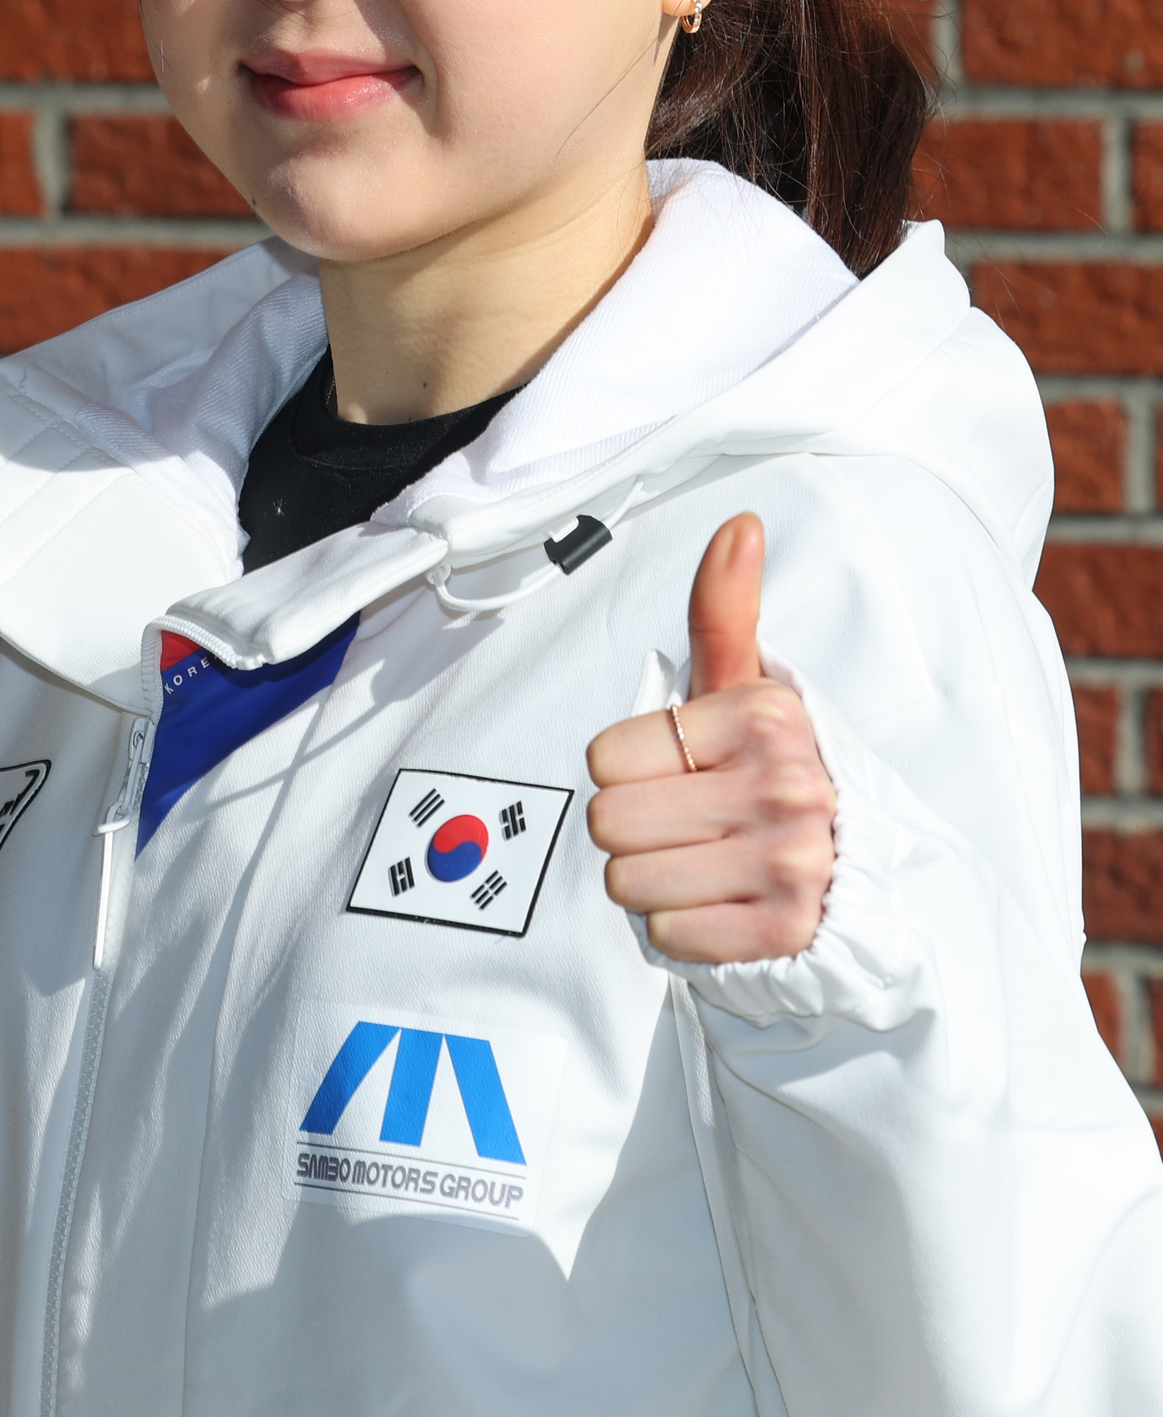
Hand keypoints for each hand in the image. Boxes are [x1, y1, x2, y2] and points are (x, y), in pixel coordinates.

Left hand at [586, 513, 835, 964]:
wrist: (855, 879)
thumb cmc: (771, 774)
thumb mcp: (747, 690)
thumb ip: (724, 612)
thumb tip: (739, 525)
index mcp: (766, 715)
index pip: (604, 757)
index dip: (631, 771)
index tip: (688, 774)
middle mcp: (786, 783)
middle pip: (609, 823)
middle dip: (637, 834)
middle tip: (694, 827)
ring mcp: (792, 861)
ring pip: (629, 884)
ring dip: (657, 885)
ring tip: (710, 865)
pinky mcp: (786, 931)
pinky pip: (668, 936)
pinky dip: (685, 931)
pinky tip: (727, 906)